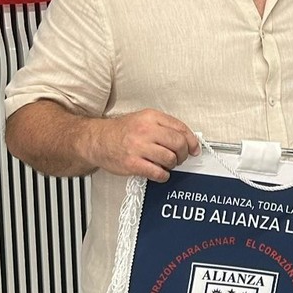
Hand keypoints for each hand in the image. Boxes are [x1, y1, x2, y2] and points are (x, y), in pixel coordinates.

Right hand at [76, 109, 199, 181]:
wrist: (97, 140)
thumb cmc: (121, 132)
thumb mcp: (143, 120)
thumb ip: (164, 127)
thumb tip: (187, 139)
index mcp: (151, 117)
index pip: (181, 128)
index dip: (192, 141)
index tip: (194, 148)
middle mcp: (145, 130)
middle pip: (178, 144)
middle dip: (183, 154)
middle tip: (179, 158)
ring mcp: (138, 147)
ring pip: (170, 159)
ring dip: (172, 165)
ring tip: (166, 164)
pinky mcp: (133, 164)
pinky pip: (158, 173)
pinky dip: (163, 175)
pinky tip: (159, 173)